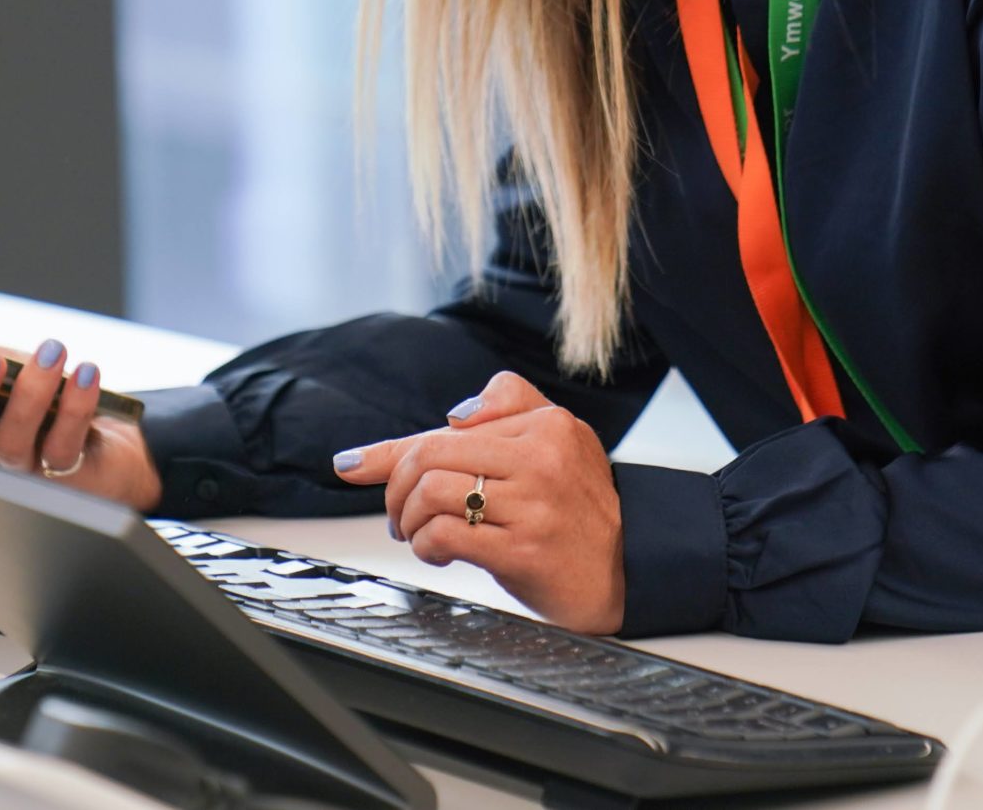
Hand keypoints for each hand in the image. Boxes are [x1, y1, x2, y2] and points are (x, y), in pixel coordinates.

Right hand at [0, 333, 161, 512]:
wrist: (109, 446)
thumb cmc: (46, 406)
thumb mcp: (2, 369)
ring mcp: (17, 466)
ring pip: (11, 439)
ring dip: (33, 389)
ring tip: (52, 350)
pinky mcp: (63, 476)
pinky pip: (63, 444)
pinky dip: (75, 405)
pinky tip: (84, 374)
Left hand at [332, 371, 625, 633]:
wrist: (631, 571)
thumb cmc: (581, 508)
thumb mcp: (559, 441)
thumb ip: (506, 410)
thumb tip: (447, 415)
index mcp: (547, 424)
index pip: (449, 428)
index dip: (393, 452)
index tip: (352, 465)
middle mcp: (541, 458)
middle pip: (430, 454)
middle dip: (395, 487)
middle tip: (398, 513)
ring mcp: (533, 506)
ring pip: (431, 492)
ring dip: (407, 520)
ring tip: (417, 534)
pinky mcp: (524, 551)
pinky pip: (446, 535)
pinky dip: (426, 545)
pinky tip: (437, 553)